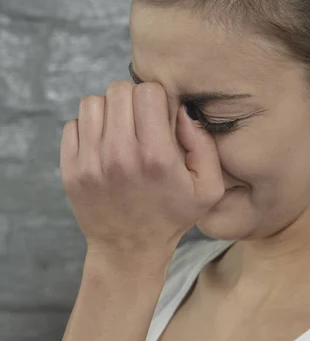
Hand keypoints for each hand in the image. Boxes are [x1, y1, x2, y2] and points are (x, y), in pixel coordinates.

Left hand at [60, 80, 224, 265]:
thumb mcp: (208, 187)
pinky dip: (88, 128)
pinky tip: (102, 145)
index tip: (158, 116)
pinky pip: (73, 124)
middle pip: (118, 90)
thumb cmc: (171, 216)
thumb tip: (181, 110)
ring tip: (119, 130)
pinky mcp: (70, 170)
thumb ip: (204, 144)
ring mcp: (90, 163)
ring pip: (92, 102)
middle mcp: (120, 156)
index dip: (156, 98)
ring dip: (108, 111)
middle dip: (132, 100)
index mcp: (156, 157)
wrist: (129, 250)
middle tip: (139, 121)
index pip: (148, 91)